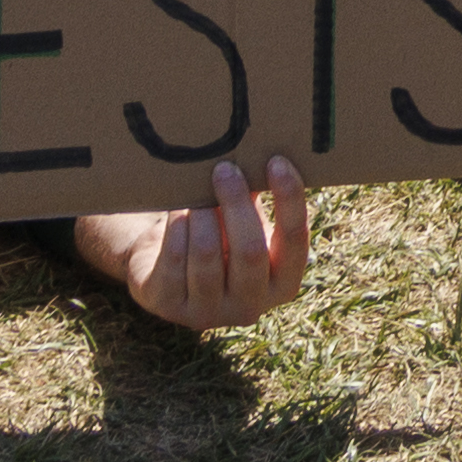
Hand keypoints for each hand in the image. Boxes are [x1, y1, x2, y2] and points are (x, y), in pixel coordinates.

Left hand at [75, 148, 314, 336]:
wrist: (166, 270)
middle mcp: (251, 308)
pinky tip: (179, 209)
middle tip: (225, 168)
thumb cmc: (220, 237)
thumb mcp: (246, 224)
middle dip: (237, 203)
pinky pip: (176, 256)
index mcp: (282, 284)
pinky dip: (178, 224)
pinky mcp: (172, 308)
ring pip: (208, 252)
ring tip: (198, 188)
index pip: (295, 241)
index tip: (276, 161)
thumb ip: (259, 198)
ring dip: (203, 212)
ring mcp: (210, 314)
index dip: (289, 199)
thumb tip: (264, 148)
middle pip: (250, 250)